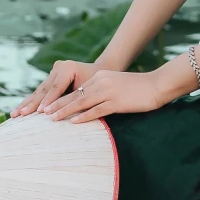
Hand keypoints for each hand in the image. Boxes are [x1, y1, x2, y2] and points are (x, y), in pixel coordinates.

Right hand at [13, 60, 95, 117]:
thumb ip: (75, 100)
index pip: (56, 88)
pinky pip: (40, 92)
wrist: (101, 72)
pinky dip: (30, 102)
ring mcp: (52, 72)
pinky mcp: (50, 78)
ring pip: (39, 91)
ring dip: (26, 104)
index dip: (48, 101)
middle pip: (44, 89)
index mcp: (68, 68)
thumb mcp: (90, 91)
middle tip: (21, 114)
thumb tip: (64, 114)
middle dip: (32, 104)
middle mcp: (58, 68)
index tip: (40, 112)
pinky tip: (20, 110)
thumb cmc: (98, 85)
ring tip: (15, 114)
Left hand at [42, 68, 172, 122]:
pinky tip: (73, 122)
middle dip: (56, 104)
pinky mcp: (117, 101)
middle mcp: (101, 82)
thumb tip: (90, 105)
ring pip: (81, 102)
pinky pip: (97, 110)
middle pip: (74, 95)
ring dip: (65, 110)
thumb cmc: (139, 88)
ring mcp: (108, 91)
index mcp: (100, 77)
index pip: (76, 89)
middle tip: (41, 112)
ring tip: (51, 118)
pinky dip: (84, 116)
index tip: (47, 105)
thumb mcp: (117, 86)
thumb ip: (103, 92)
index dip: (60, 98)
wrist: (158, 85)